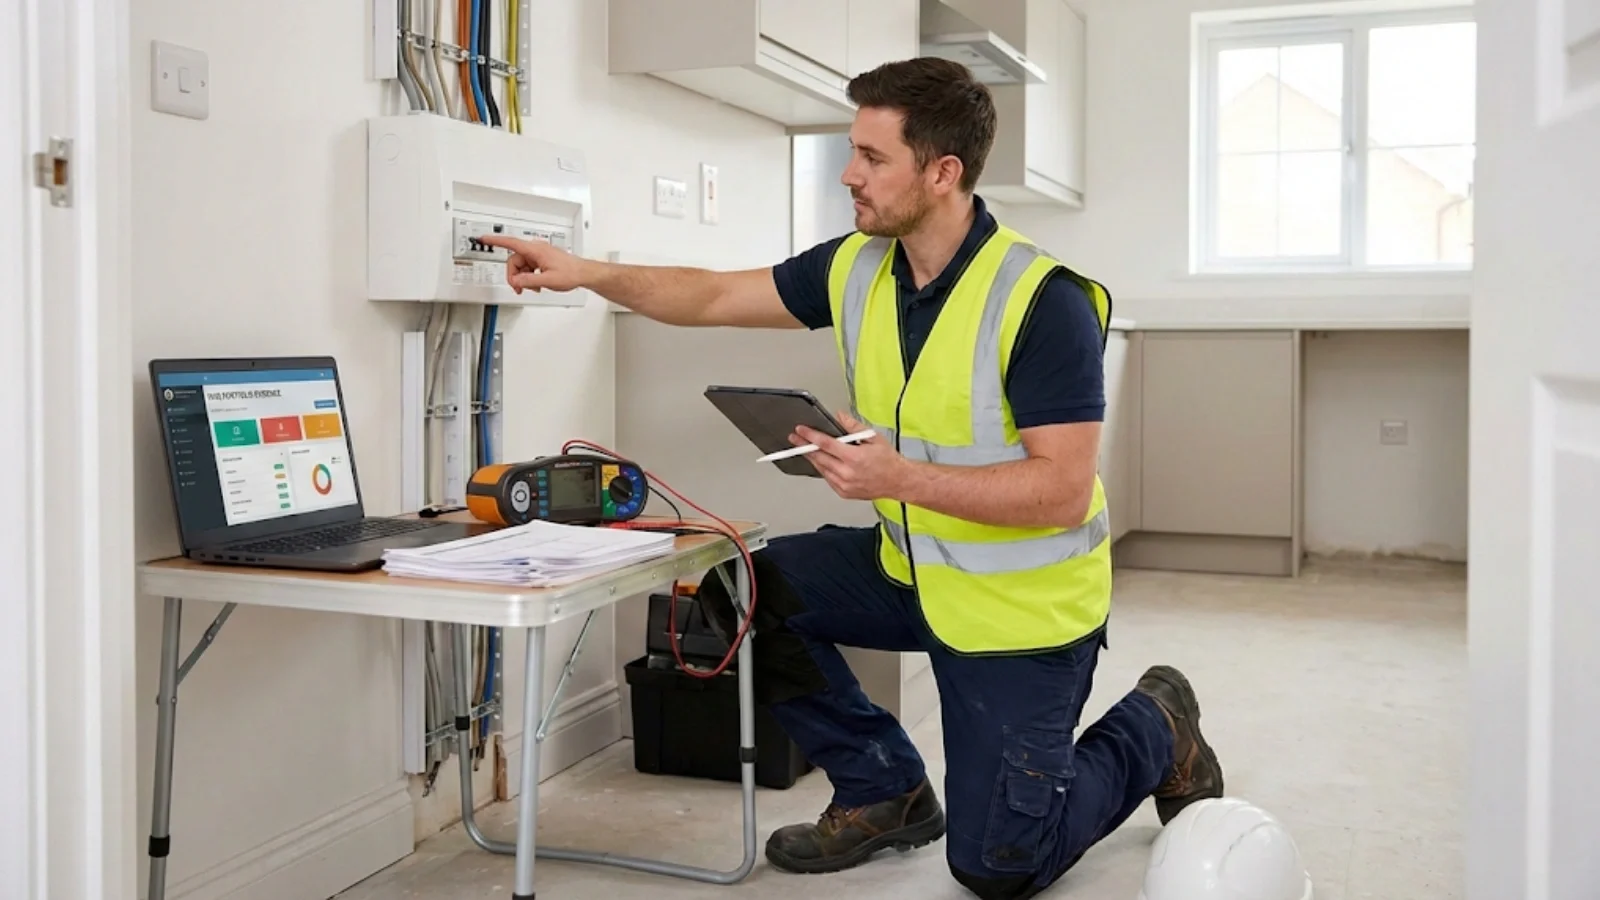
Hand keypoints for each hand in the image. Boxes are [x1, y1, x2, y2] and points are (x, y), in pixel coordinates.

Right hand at [478, 235, 590, 293]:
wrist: (583, 273)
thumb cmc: (570, 273)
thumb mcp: (547, 280)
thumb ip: (529, 281)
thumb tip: (516, 281)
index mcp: (535, 250)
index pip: (511, 243)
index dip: (495, 241)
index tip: (484, 238)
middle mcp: (536, 250)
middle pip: (514, 260)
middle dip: (515, 275)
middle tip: (519, 288)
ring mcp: (539, 255)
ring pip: (521, 266)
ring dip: (523, 278)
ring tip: (533, 287)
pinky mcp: (542, 260)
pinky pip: (529, 267)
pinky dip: (530, 277)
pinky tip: (537, 284)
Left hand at [792, 409, 907, 501]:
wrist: (898, 481)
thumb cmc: (888, 461)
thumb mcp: (873, 437)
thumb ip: (853, 427)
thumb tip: (839, 417)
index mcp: (854, 457)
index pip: (826, 444)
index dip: (810, 436)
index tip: (800, 430)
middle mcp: (847, 473)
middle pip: (819, 457)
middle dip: (804, 446)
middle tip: (795, 438)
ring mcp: (844, 485)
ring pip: (821, 469)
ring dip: (812, 458)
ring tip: (806, 448)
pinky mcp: (844, 493)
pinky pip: (827, 479)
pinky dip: (823, 469)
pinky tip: (821, 461)